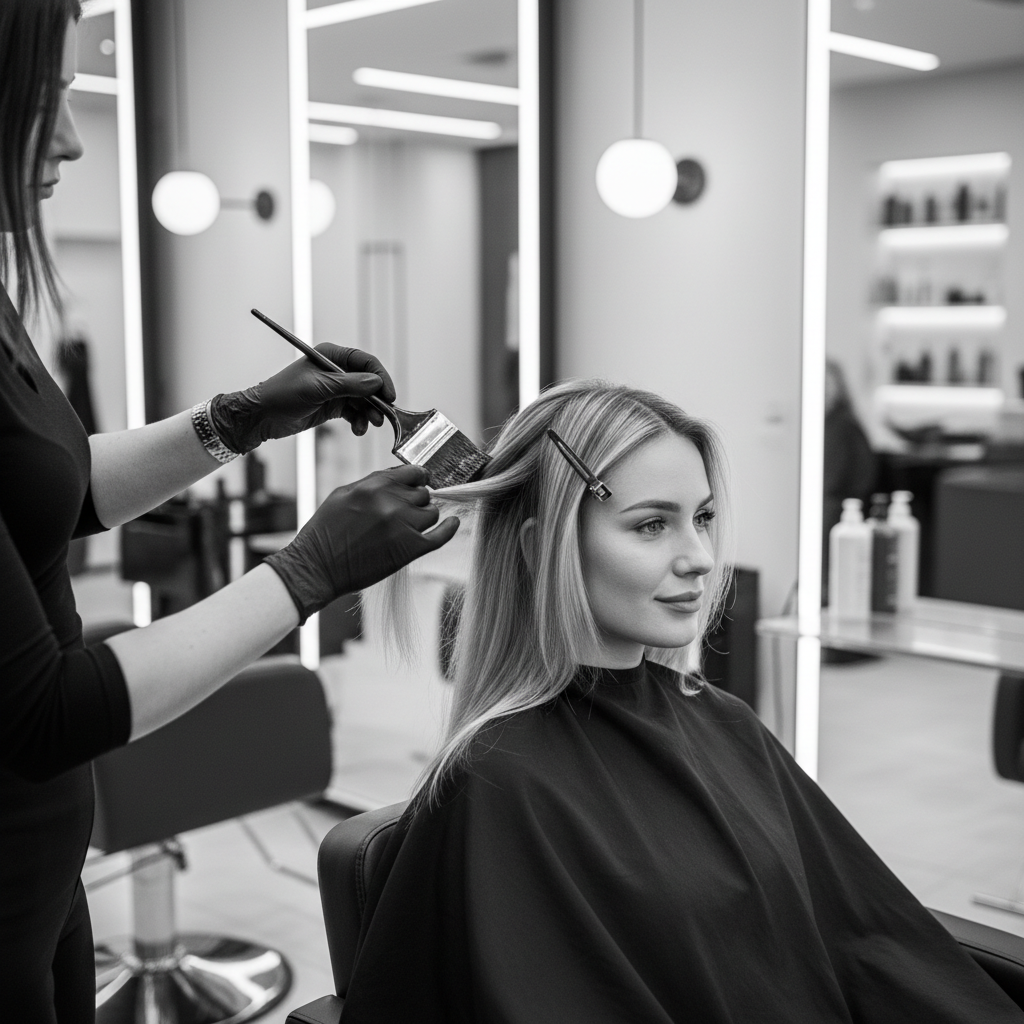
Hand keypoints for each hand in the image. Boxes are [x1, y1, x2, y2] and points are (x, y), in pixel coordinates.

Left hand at [208, 344, 396, 454]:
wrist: (263, 416)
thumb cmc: (284, 394)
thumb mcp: (318, 388)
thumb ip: (349, 385)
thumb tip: (376, 383)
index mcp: (331, 356)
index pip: (365, 362)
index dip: (380, 377)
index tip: (388, 395)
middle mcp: (336, 371)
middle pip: (368, 382)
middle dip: (376, 400)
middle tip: (383, 415)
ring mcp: (335, 389)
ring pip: (363, 400)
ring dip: (369, 413)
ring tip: (369, 425)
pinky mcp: (333, 406)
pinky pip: (354, 412)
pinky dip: (359, 421)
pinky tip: (358, 430)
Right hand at [264, 465, 459, 623]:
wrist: (316, 567)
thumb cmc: (325, 532)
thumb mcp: (343, 495)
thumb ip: (373, 484)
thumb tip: (398, 478)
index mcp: (373, 486)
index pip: (412, 472)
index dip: (418, 478)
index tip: (419, 483)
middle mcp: (390, 502)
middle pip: (423, 493)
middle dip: (416, 501)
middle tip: (406, 512)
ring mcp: (402, 526)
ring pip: (432, 512)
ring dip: (425, 517)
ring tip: (412, 525)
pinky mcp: (409, 549)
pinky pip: (440, 535)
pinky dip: (449, 529)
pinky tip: (453, 524)